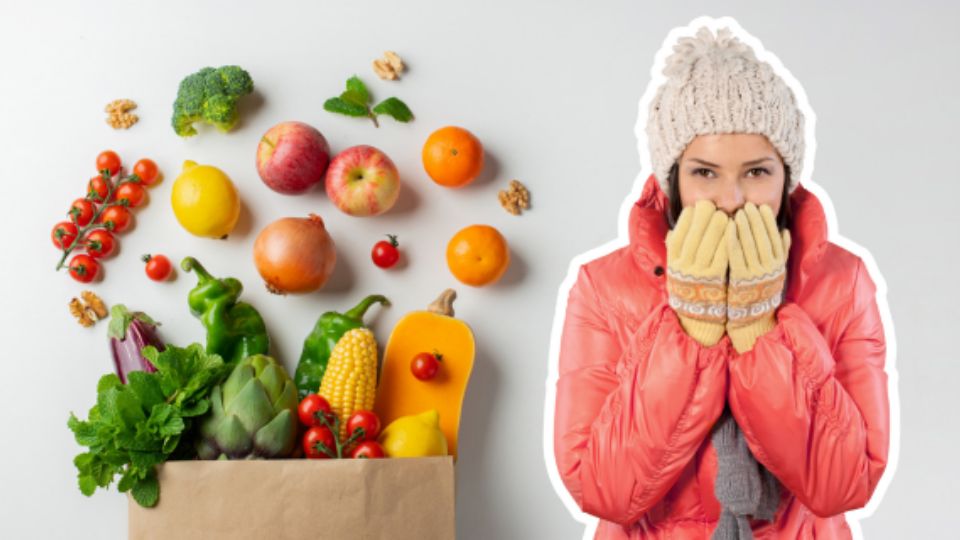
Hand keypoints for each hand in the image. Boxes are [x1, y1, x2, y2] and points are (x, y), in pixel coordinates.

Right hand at [665, 200, 729, 345]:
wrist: (698, 315)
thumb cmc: (689, 286)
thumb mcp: (677, 268)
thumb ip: (676, 249)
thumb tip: (676, 227)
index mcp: (673, 262)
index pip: (678, 234)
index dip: (687, 219)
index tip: (695, 208)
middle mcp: (684, 267)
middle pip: (693, 236)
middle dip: (703, 218)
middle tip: (712, 206)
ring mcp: (699, 273)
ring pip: (708, 243)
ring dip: (717, 226)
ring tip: (724, 214)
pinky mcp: (716, 278)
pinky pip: (722, 255)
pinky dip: (727, 241)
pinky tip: (733, 231)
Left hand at [726, 203, 790, 352]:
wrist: (753, 317)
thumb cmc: (762, 290)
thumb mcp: (775, 271)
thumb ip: (781, 252)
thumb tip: (785, 231)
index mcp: (779, 264)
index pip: (775, 237)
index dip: (768, 222)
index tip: (762, 208)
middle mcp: (770, 268)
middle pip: (763, 238)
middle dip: (755, 220)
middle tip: (748, 206)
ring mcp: (755, 273)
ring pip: (751, 244)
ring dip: (745, 226)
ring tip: (739, 212)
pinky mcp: (740, 278)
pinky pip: (736, 255)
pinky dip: (733, 240)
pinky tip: (728, 228)